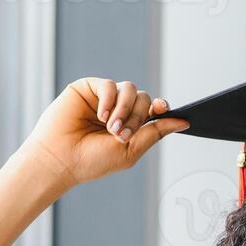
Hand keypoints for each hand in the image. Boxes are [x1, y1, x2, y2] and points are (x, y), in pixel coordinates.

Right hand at [21, 77, 189, 188]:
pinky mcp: (88, 88)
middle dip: (137, 116)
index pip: (152, 108)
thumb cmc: (93, 160)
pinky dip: (109, 101)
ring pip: (130, 89)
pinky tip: (101, 116)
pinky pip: (110, 85)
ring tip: (111, 128)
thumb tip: (183, 121)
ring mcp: (104, 98)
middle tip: (121, 134)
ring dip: (125, 109)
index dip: (161, 107)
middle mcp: (119, 109)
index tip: (162, 109)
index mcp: (130, 125)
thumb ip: (155, 132)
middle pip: (143, 98)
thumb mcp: (131, 149)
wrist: (61, 159)